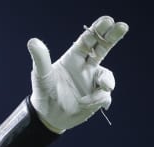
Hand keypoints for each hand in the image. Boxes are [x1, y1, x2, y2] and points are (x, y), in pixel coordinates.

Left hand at [27, 16, 127, 132]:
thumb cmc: (43, 92)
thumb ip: (40, 59)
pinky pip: (105, 95)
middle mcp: (86, 66)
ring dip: (101, 84)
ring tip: (83, 99)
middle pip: (104, 47)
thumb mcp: (41, 75)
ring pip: (107, 76)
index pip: (88, 40)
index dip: (98, 29)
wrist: (48, 116)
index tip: (107, 21)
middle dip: (113, 36)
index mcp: (73, 58)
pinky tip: (83, 104)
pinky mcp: (98, 96)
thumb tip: (33, 41)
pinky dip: (94, 101)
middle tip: (122, 26)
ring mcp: (93, 80)